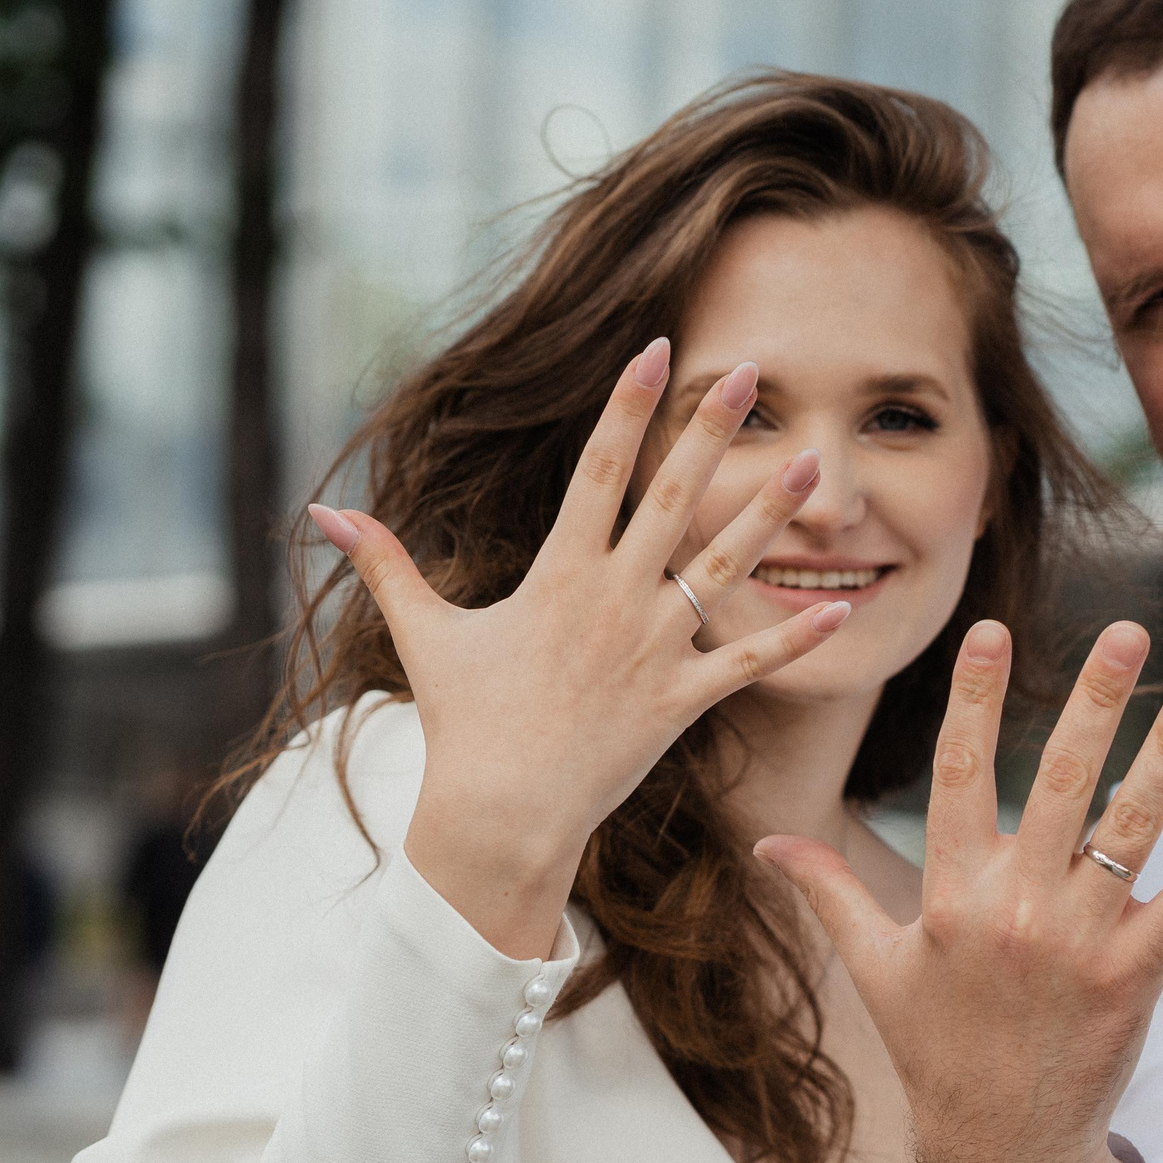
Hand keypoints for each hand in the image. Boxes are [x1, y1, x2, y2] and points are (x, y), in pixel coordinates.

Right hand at [309, 339, 847, 957]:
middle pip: (673, 497)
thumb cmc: (465, 726)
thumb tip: (320, 512)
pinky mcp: (680, 703)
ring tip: (811, 462)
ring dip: (769, 513)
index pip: (599, 467)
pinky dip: (795, 637)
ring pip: (724, 567)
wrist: (500, 815)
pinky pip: (747, 663)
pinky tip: (843, 606)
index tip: (659, 347)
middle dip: (712, 429)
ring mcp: (652, 650)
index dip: (630, 404)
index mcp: (559, 572)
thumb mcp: (424, 635)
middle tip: (753, 370)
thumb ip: (384, 565)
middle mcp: (612, 599)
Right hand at [757, 618, 1162, 1162]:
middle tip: (1130, 631)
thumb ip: (830, 893)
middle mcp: (1012, 909)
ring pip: (1128, 829)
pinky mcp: (1131, 980)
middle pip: (1056, 782)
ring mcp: (1076, 944)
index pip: (960, 774)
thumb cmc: (935, 1050)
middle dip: (1095, 701)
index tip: (990, 631)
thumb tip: (768, 845)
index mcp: (948, 896)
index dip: (974, 700)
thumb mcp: (875, 969)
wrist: (998, 1150)